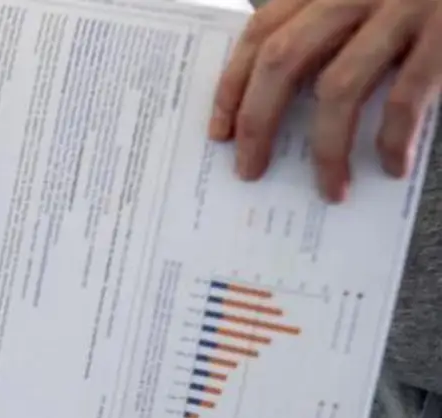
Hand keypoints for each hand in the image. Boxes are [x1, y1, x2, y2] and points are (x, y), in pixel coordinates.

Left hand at [208, 0, 441, 201]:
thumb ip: (332, 30)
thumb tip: (280, 106)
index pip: (260, 31)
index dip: (232, 83)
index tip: (219, 132)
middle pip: (283, 60)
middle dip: (258, 122)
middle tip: (250, 170)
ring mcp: (408, 6)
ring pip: (338, 87)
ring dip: (325, 148)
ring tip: (328, 189)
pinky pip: (406, 97)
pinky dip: (391, 139)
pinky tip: (389, 167)